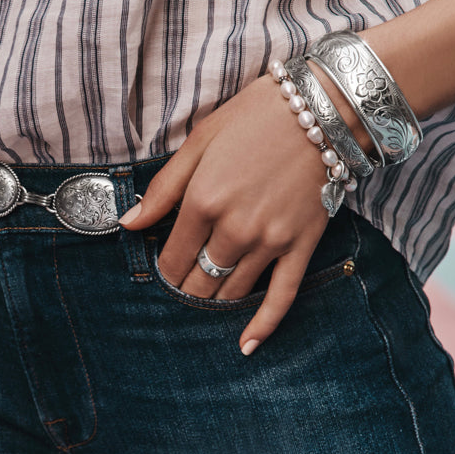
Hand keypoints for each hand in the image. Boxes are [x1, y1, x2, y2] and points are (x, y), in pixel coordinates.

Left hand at [119, 72, 330, 354]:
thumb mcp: (199, 142)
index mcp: (203, 202)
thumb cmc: (256, 117)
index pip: (171, 259)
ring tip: (204, 304)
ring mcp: (270, 242)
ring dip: (213, 302)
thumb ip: (163, 190)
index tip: (163, 269)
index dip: (163, 270)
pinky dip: (263, 325)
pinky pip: (281, 296)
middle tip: (181, 290)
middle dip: (184, 290)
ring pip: (231, 293)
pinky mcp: (301, 247)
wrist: (326, 106)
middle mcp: (234, 230)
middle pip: (198, 282)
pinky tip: (246, 346)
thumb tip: (128, 225)